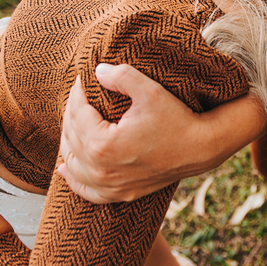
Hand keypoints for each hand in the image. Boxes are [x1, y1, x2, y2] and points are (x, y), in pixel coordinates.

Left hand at [58, 65, 265, 202]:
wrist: (201, 148)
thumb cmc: (177, 118)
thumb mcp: (150, 91)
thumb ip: (121, 76)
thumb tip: (97, 71)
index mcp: (103, 144)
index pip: (77, 114)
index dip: (77, 93)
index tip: (83, 80)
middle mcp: (101, 170)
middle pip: (72, 137)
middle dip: (72, 113)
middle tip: (80, 96)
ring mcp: (110, 185)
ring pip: (73, 164)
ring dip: (69, 141)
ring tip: (74, 122)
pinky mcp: (120, 193)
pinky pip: (86, 190)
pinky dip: (73, 179)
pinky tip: (65, 168)